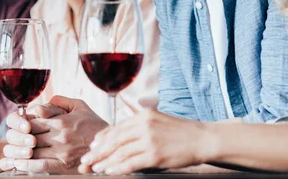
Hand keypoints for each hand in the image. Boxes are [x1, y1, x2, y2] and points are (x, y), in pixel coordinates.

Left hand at [0, 96, 107, 173]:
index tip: (19, 126)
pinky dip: (27, 166)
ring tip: (8, 155)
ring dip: (18, 153)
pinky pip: (41, 165)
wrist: (109, 145)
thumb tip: (43, 102)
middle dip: (18, 138)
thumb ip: (60, 101)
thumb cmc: (93, 125)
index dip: (22, 123)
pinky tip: (19, 165)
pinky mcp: (64, 165)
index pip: (33, 120)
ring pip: (32, 151)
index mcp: (62, 120)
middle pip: (30, 136)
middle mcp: (60, 135)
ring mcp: (62, 151)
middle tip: (10, 141)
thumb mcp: (80, 106)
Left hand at [78, 109, 209, 174]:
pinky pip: (131, 163)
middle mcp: (144, 125)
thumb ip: (140, 125)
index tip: (93, 146)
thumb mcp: (158, 120)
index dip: (102, 138)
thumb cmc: (180, 132)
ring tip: (95, 168)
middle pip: (114, 140)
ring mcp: (149, 140)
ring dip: (105, 162)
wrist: (202, 138)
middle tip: (86, 160)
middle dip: (98, 151)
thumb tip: (121, 135)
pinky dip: (118, 168)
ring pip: (120, 152)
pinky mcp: (155, 155)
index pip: (117, 128)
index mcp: (143, 116)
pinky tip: (110, 172)